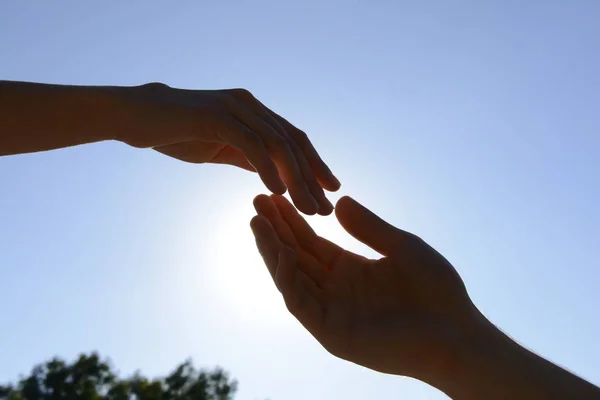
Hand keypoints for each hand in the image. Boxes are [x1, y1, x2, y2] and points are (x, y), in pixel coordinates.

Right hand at [119, 83, 339, 214]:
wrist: (137, 116)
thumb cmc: (177, 132)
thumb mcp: (221, 147)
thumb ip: (248, 156)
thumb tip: (272, 174)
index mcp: (254, 112)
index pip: (294, 139)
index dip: (316, 165)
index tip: (331, 191)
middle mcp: (250, 105)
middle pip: (293, 143)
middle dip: (313, 177)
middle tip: (326, 208)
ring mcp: (235, 108)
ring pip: (277, 144)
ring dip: (296, 179)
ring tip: (308, 208)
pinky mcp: (218, 116)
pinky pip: (250, 144)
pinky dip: (267, 168)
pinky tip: (278, 192)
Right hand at [250, 194, 480, 382]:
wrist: (456, 333)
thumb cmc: (436, 291)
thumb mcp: (402, 247)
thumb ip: (370, 227)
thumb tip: (339, 201)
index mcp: (350, 269)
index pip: (310, 242)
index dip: (291, 220)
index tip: (273, 196)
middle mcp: (335, 289)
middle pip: (295, 256)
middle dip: (275, 230)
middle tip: (256, 202)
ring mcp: (331, 312)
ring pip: (291, 278)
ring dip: (273, 251)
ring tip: (258, 223)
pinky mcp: (331, 333)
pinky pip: (302, 304)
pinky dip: (289, 279)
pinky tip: (284, 254)